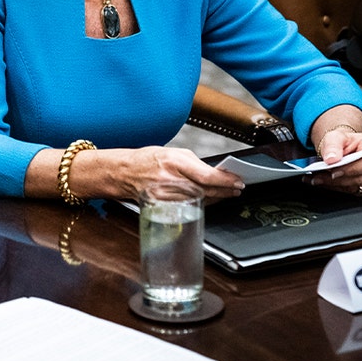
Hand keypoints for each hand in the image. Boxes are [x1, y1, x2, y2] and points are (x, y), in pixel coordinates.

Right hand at [112, 146, 244, 199]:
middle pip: (207, 190)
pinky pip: (189, 206)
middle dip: (225, 190)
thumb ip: (195, 163)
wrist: (124, 173)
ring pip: (200, 200)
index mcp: (174, 162)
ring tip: (226, 193)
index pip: (207, 176)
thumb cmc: (147, 160)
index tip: (237, 181)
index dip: (226, 181)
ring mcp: (167, 196)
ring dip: (216, 197)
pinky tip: (209, 199)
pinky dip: (201, 202)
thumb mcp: (173, 153)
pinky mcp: (165, 206)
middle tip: (236, 188)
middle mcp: (170, 180)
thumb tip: (216, 172)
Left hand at [309, 129, 361, 195]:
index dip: (352, 169)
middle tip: (319, 178)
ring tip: (317, 180)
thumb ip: (332, 146)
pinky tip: (325, 183)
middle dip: (339, 179)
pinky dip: (338, 188)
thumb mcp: (335, 136)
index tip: (333, 171)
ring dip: (335, 185)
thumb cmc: (343, 141)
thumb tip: (331, 159)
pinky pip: (354, 192)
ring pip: (357, 186)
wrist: (343, 148)